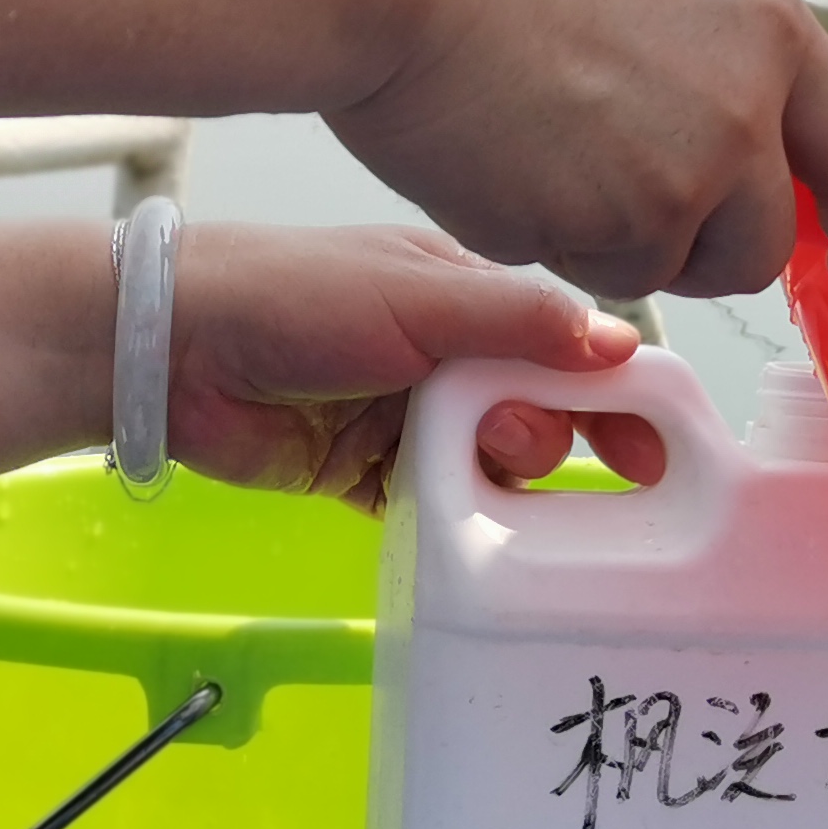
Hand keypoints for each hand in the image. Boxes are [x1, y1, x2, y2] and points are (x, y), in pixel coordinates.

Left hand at [162, 223, 657, 513]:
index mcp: (466, 298)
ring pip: (495, 470)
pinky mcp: (367, 476)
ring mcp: (408, 418)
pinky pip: (439, 512)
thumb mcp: (415, 295)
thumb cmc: (290, 295)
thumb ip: (517, 320)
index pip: (569, 346)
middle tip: (513, 447)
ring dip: (499, 483)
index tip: (657, 448)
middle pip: (541, 415)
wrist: (170, 349)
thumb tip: (620, 344)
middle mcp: (446, 356)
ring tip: (471, 475)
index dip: (617, 394)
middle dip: (545, 438)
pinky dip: (456, 525)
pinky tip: (461, 533)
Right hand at [326, 0, 827, 303]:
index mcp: (767, 27)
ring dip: (612, 239)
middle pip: (762, 243)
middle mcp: (741, 113)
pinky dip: (542, 236)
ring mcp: (674, 182)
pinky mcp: (596, 232)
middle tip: (634, 213)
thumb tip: (736, 93)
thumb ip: (717, 36)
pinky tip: (496, 156)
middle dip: (708, 248)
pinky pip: (581, 269)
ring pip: (664, 267)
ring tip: (537, 145)